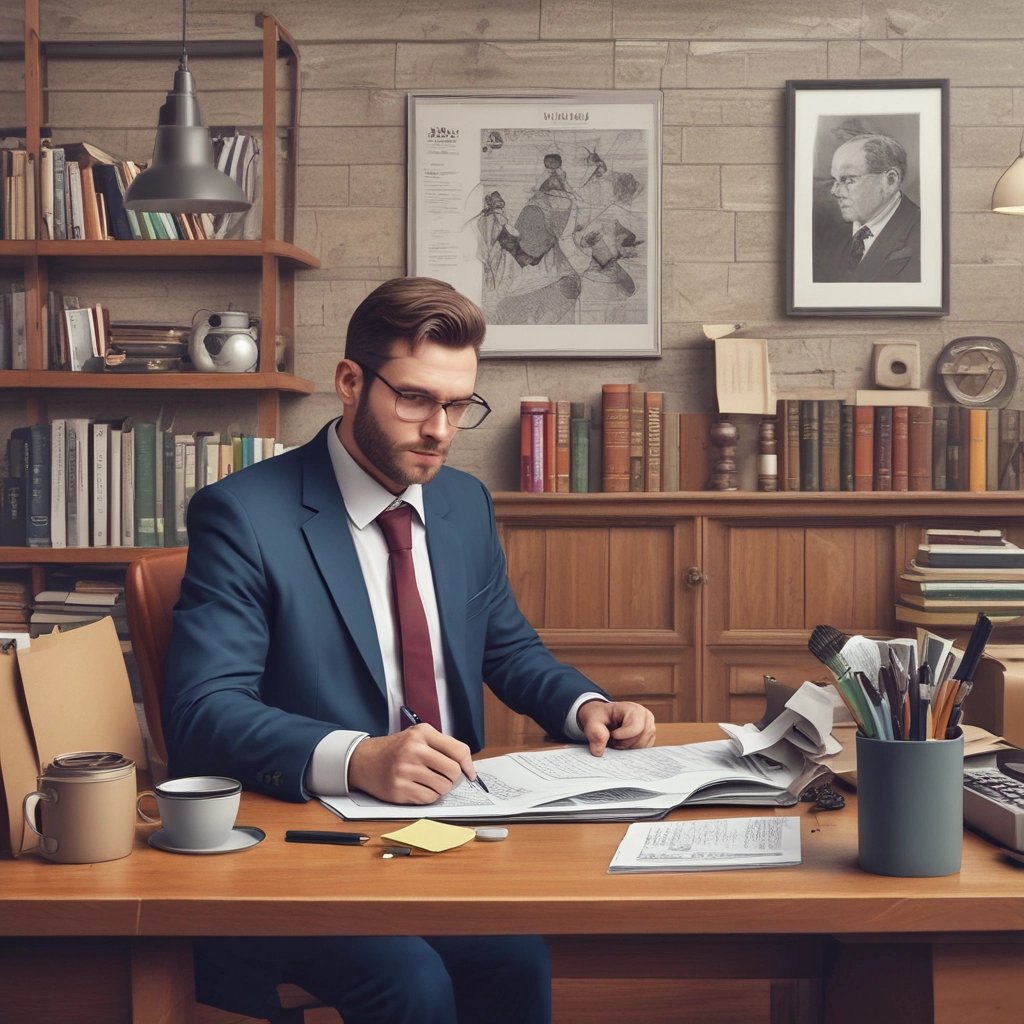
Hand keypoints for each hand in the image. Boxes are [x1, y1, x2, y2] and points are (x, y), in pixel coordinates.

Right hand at [347, 726, 476, 803]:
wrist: (363, 760)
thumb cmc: (396, 749)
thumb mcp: (418, 736)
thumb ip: (443, 746)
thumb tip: (467, 768)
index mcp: (422, 733)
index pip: (459, 750)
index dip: (468, 765)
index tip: (469, 773)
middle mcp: (413, 750)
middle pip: (453, 771)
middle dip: (452, 778)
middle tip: (443, 776)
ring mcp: (405, 770)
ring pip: (443, 787)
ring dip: (440, 788)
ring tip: (428, 781)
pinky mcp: (399, 789)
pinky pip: (429, 799)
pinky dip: (428, 796)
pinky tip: (417, 787)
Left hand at [577, 700, 655, 756]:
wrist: (601, 717)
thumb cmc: (599, 717)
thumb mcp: (592, 721)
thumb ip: (595, 733)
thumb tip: (599, 752)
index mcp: (634, 709)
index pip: (636, 728)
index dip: (621, 736)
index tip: (610, 734)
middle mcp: (646, 717)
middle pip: (640, 740)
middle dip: (623, 744)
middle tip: (612, 739)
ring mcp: (650, 728)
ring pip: (642, 747)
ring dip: (627, 748)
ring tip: (616, 740)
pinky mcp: (649, 739)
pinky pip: (643, 751)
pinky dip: (631, 751)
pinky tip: (622, 744)